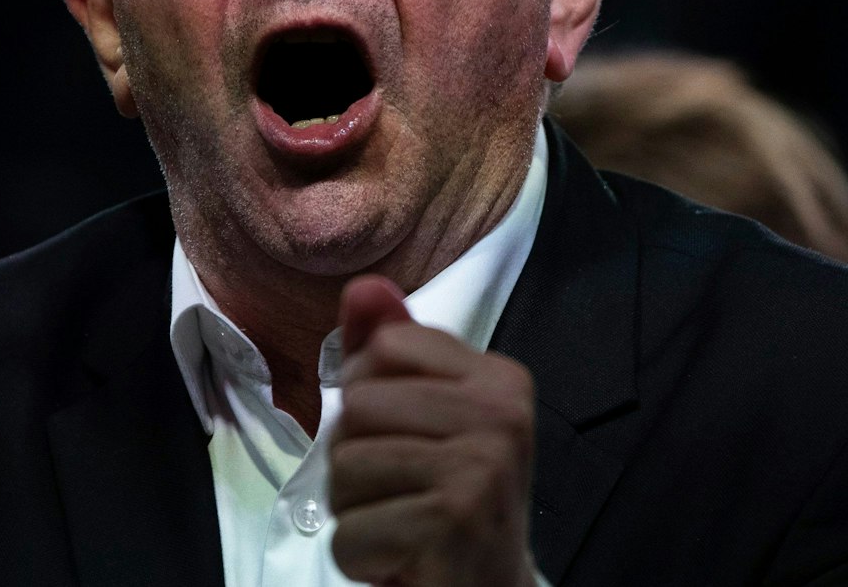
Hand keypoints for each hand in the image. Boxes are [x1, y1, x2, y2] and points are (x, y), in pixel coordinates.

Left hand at [328, 275, 539, 586]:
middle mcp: (501, 414)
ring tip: (402, 526)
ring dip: (355, 512)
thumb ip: (391, 348)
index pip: (383, 346)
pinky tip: (403, 561)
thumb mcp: (424, 417)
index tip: (405, 438)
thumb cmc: (452, 504)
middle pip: (357, 405)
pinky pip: (350, 531)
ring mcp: (481, 467)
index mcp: (499, 378)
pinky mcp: (452, 521)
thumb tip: (362, 287)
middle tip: (403, 495)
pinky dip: (362, 558)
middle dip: (355, 461)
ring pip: (345, 466)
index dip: (367, 395)